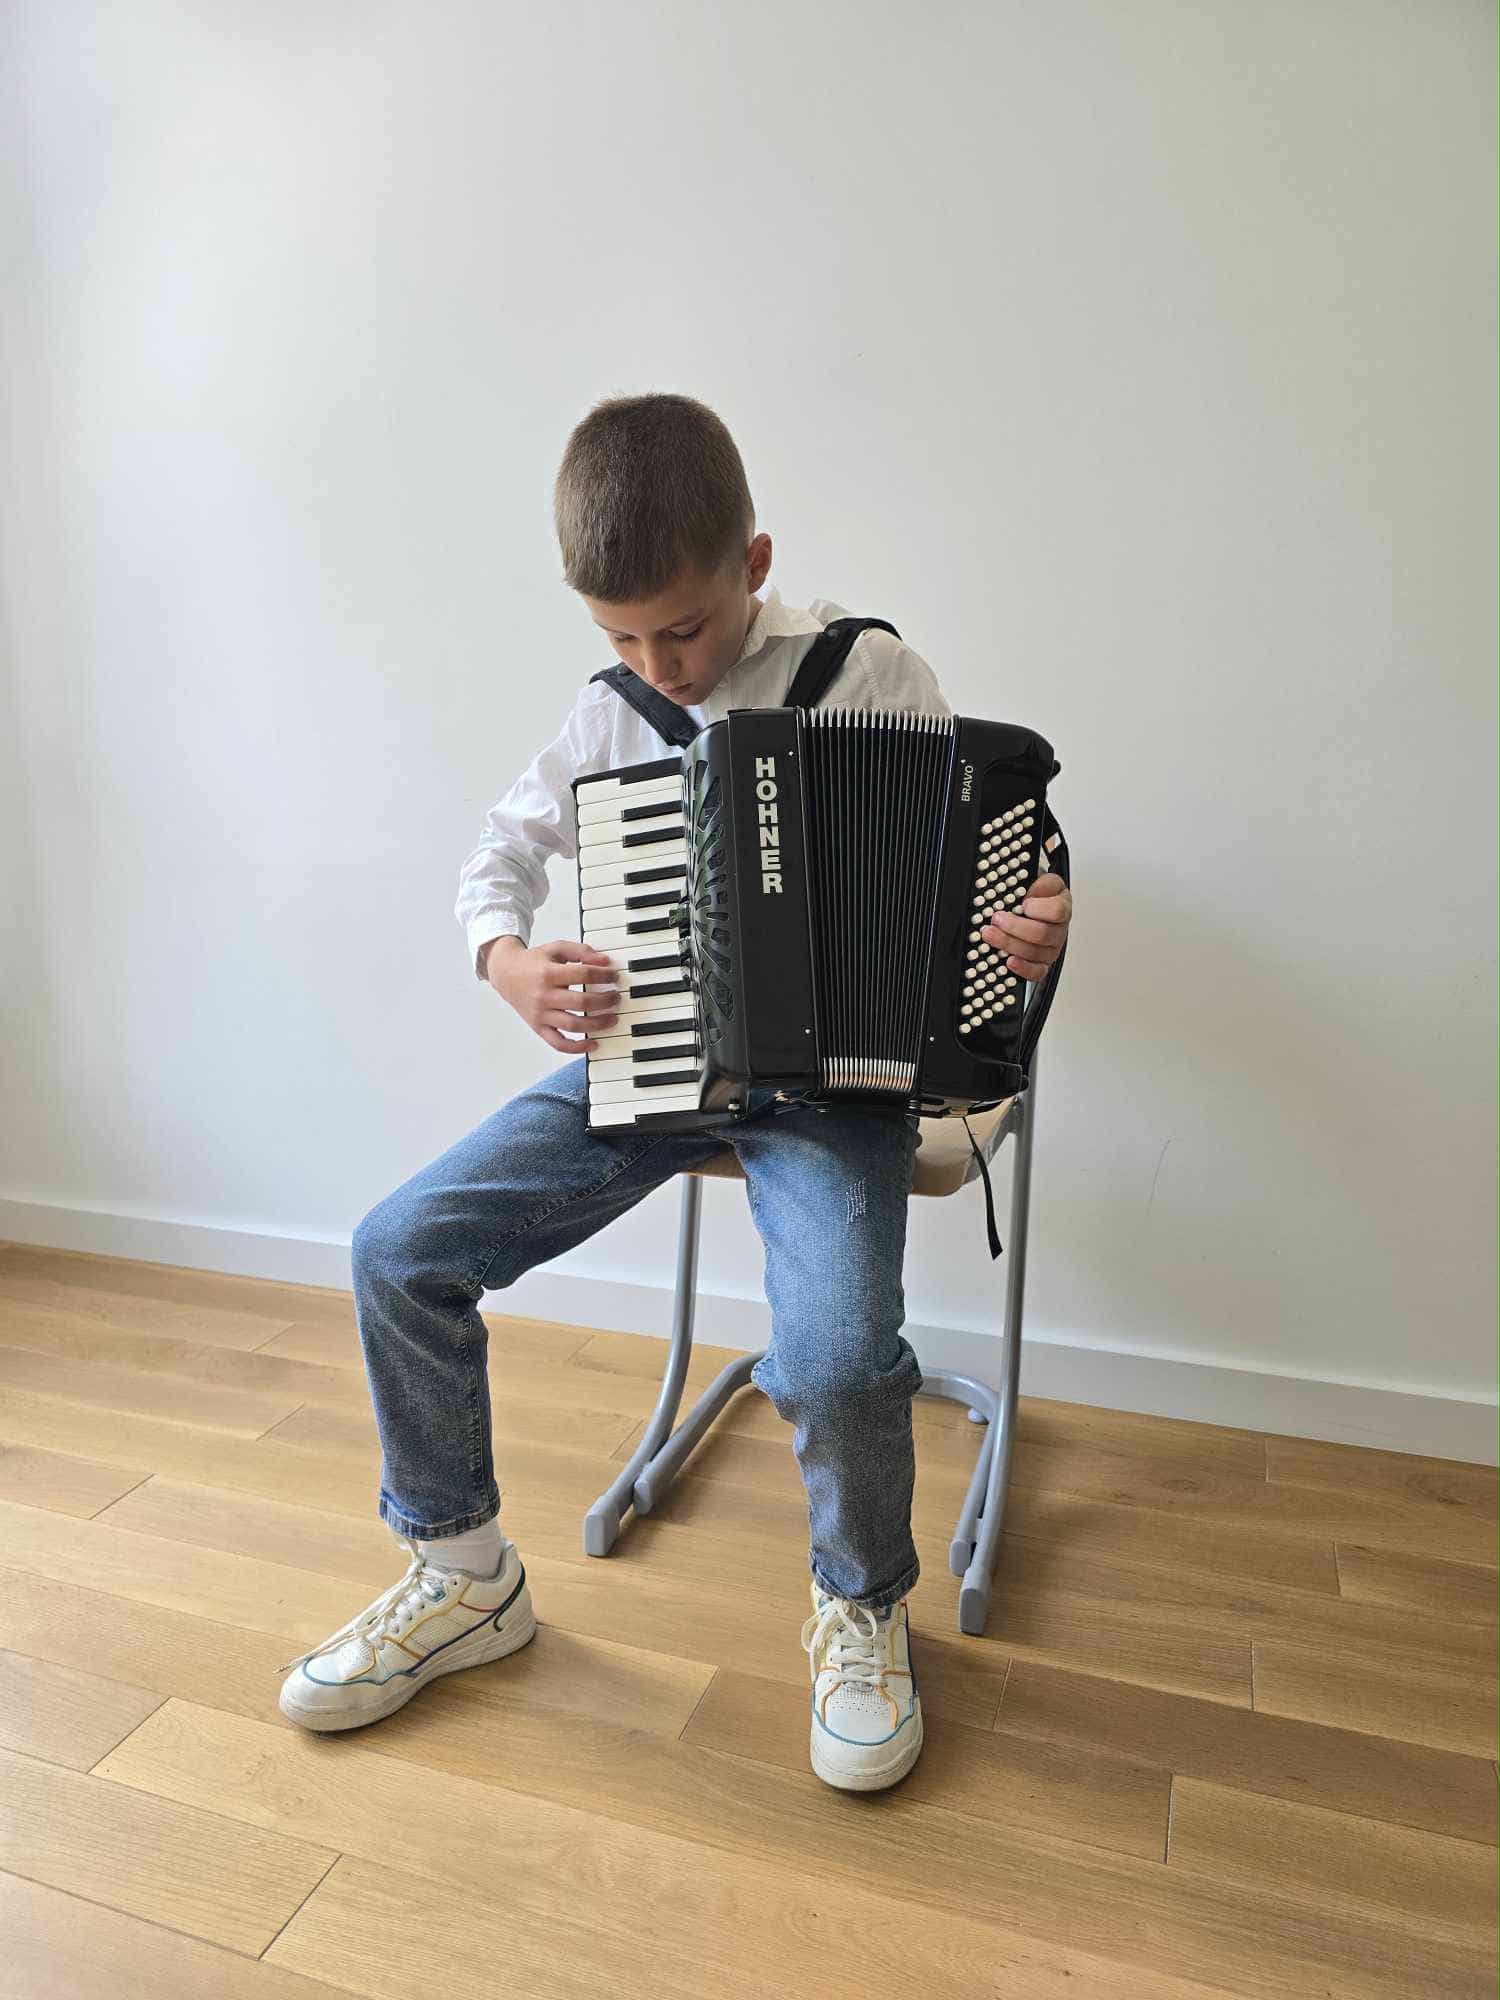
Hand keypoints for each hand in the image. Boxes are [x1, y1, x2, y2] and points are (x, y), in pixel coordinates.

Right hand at [485, 937, 619, 1053]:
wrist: (506, 975)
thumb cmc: (534, 962)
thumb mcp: (556, 949)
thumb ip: (581, 951)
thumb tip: (604, 961)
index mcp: (548, 973)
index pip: (584, 975)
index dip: (604, 975)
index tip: (614, 976)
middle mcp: (544, 996)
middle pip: (581, 1003)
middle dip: (605, 1001)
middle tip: (616, 998)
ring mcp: (541, 1014)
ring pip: (573, 1025)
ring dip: (597, 1025)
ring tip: (612, 1019)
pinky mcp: (538, 1028)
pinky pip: (558, 1044)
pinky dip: (577, 1048)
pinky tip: (594, 1044)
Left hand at [980, 872, 1070, 980]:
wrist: (1035, 905)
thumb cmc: (1034, 895)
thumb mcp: (1037, 879)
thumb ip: (1037, 882)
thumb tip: (1029, 891)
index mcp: (1061, 906)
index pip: (1058, 911)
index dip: (1040, 909)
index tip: (1024, 903)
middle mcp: (1059, 929)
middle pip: (1043, 934)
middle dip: (1015, 928)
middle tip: (997, 919)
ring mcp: (1052, 947)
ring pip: (1036, 953)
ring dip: (1010, 944)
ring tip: (990, 934)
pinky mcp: (1043, 963)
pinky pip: (1037, 972)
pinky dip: (1023, 968)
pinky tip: (1009, 961)